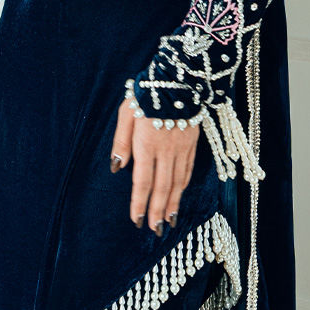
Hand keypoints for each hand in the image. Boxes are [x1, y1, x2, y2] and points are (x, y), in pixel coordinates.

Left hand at [109, 96, 199, 234]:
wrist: (178, 78)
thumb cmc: (145, 94)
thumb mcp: (125, 114)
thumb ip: (121, 142)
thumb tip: (117, 168)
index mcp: (146, 144)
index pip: (142, 181)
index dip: (139, 203)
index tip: (137, 220)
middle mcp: (165, 150)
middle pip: (162, 187)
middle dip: (158, 211)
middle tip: (155, 230)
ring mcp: (181, 148)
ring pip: (177, 182)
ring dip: (172, 204)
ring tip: (168, 222)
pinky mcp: (192, 144)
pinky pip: (188, 170)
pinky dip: (183, 187)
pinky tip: (179, 197)